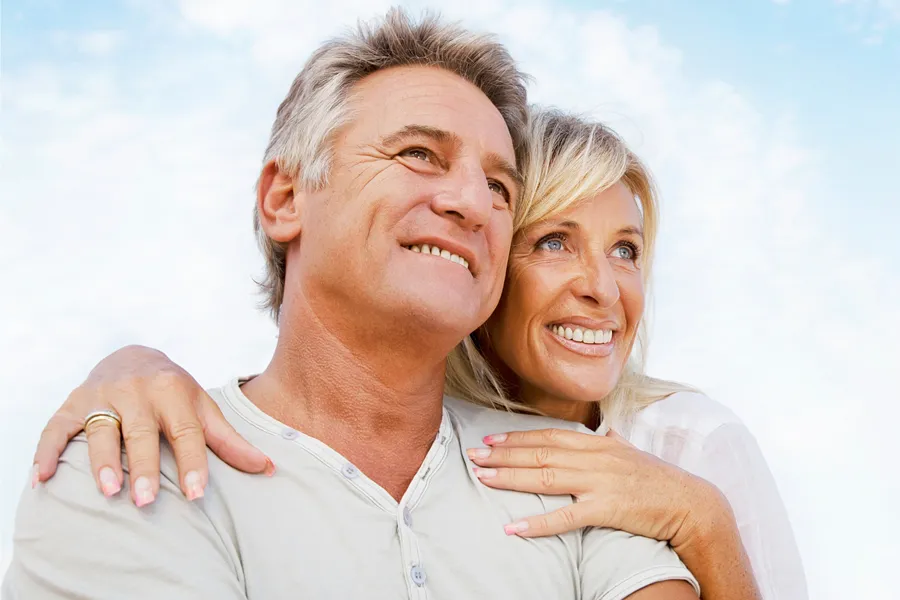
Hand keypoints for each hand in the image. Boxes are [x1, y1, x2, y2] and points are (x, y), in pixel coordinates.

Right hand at [33, 345, 273, 505]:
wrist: (132, 355)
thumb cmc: (174, 394)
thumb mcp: (203, 409)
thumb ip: (229, 441)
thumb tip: (269, 468)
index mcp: (174, 392)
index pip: (186, 432)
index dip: (193, 464)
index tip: (197, 495)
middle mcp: (138, 391)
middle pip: (142, 432)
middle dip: (145, 466)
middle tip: (148, 500)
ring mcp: (103, 397)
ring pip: (101, 430)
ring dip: (103, 460)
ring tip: (109, 490)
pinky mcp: (73, 404)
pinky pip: (57, 428)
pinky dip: (48, 451)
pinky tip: (43, 478)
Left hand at [466, 428, 729, 550]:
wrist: (691, 504)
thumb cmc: (660, 480)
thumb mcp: (634, 453)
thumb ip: (614, 442)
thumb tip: (606, 431)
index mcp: (598, 443)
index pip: (549, 436)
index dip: (518, 438)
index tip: (492, 440)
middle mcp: (595, 457)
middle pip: (540, 453)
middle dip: (503, 454)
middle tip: (473, 456)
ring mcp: (600, 482)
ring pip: (545, 477)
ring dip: (510, 478)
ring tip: (482, 478)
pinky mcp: (607, 508)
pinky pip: (566, 517)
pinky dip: (538, 522)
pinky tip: (514, 527)